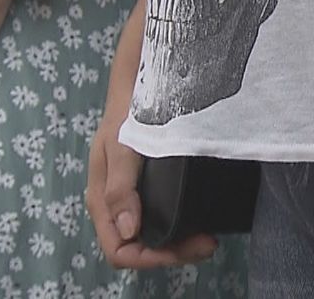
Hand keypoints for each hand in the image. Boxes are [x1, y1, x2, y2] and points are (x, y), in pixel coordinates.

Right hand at [86, 0, 216, 267]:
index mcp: (104, 190)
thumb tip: (128, 230)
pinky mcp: (153, 171)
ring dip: (177, 240)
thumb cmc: (135, 97)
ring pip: (151, 230)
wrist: (151, 57)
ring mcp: (136, 183)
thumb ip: (124, 184)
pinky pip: (163, 209)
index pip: (118, 246)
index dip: (151, 257)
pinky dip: (182, 220)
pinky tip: (203, 213)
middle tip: (209, 242)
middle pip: (136, 243)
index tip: (192, 244)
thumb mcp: (125, 139)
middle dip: (170, 252)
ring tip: (209, 233)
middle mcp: (117, 193)